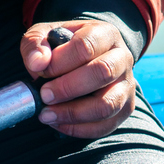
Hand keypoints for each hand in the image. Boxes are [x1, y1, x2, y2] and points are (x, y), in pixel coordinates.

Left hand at [21, 20, 136, 138]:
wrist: (87, 58)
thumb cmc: (64, 47)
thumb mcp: (46, 35)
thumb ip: (35, 44)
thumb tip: (38, 64)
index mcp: (106, 34)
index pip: (86, 46)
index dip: (59, 62)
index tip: (39, 72)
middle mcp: (123, 58)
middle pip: (103, 72)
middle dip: (67, 88)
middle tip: (43, 95)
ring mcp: (127, 84)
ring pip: (107, 104)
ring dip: (73, 113)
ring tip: (47, 114)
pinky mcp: (125, 107)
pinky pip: (106, 125)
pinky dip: (78, 129)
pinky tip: (58, 123)